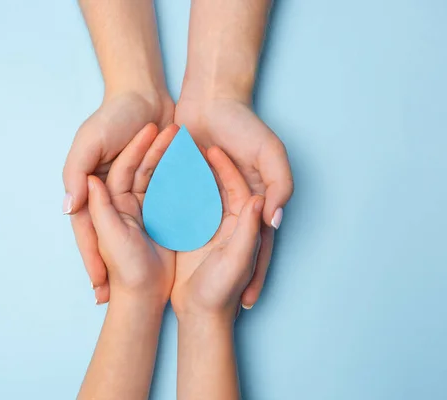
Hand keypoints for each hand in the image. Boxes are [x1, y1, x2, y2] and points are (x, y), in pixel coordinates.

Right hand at [63, 91, 173, 303]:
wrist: (146, 94)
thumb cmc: (113, 116)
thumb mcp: (89, 141)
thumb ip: (76, 172)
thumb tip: (68, 207)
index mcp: (93, 188)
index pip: (89, 232)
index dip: (92, 261)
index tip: (99, 289)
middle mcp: (112, 194)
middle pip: (112, 238)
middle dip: (115, 267)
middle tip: (119, 299)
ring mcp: (136, 190)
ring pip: (138, 230)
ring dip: (140, 252)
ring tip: (147, 281)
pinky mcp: (159, 183)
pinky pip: (161, 210)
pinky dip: (164, 230)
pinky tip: (170, 251)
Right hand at [172, 146, 263, 321]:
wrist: (200, 317)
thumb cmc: (221, 292)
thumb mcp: (237, 260)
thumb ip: (250, 231)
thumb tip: (261, 200)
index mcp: (243, 225)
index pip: (238, 188)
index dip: (227, 167)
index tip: (212, 149)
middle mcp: (227, 222)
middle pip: (217, 185)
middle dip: (205, 165)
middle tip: (189, 141)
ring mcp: (206, 228)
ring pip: (198, 192)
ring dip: (187, 174)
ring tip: (173, 152)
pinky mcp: (189, 236)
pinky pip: (181, 207)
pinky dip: (173, 191)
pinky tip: (161, 177)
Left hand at [175, 97, 292, 308]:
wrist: (211, 99)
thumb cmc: (244, 125)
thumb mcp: (271, 153)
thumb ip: (280, 185)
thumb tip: (274, 220)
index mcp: (254, 202)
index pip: (257, 245)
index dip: (254, 273)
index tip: (245, 303)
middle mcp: (231, 205)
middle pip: (227, 247)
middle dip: (221, 277)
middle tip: (211, 307)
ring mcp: (207, 198)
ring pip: (201, 237)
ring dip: (195, 262)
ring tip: (185, 291)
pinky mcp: (184, 187)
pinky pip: (179, 214)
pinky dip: (174, 233)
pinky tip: (165, 257)